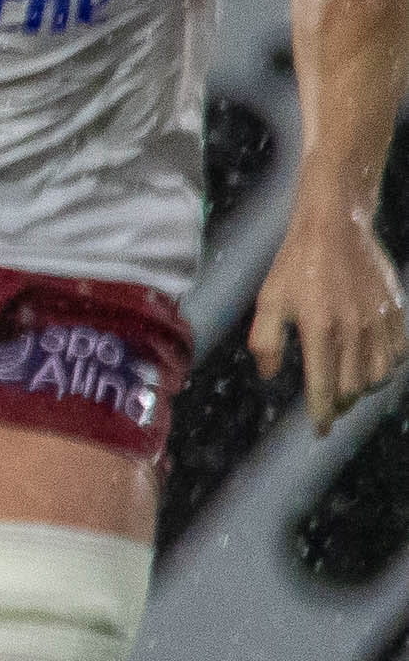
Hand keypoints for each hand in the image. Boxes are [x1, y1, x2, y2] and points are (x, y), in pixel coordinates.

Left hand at [251, 209, 408, 428]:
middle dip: (340, 405)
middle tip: (330, 409)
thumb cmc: (294, 265)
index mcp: (320, 330)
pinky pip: (398, 354)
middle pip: (353, 388)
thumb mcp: (268, 301)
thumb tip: (269, 375)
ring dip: (363, 390)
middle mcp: (354, 330)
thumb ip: (265, 341)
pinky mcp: (396, 311)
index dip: (321, 415)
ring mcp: (379, 321)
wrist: (336, 228)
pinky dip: (387, 368)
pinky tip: (372, 367)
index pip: (323, 387)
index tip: (319, 432)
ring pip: (378, 375)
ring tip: (348, 391)